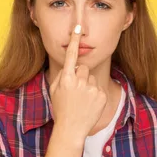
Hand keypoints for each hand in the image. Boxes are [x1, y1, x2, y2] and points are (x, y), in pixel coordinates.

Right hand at [49, 24, 107, 142]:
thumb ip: (63, 75)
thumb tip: (71, 65)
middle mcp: (79, 81)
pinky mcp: (101, 95)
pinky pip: (98, 87)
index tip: (78, 28)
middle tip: (75, 91)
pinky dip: (94, 94)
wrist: (72, 129)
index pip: (71, 55)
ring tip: (81, 100)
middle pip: (83, 68)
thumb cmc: (61, 109)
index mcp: (66, 79)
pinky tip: (89, 104)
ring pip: (91, 78)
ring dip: (87, 85)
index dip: (74, 41)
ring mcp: (91, 88)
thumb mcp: (55, 90)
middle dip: (80, 75)